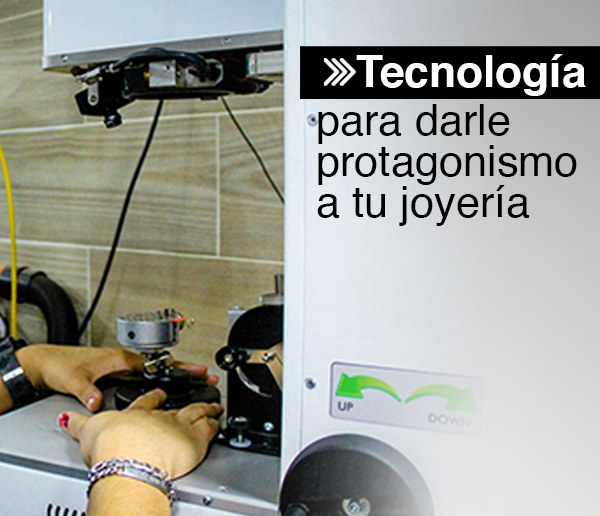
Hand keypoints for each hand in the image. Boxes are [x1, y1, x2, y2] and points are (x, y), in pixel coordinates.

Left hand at [16, 344, 218, 411]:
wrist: (45, 364)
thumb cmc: (60, 365)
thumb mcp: (74, 380)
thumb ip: (87, 392)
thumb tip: (98, 403)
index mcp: (120, 359)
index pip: (157, 364)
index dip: (179, 369)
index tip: (198, 371)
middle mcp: (124, 360)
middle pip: (163, 365)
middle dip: (186, 369)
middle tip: (207, 375)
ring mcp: (122, 365)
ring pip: (156, 369)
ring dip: (176, 373)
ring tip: (196, 378)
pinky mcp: (118, 372)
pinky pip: (147, 375)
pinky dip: (162, 378)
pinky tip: (168, 386)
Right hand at [61, 389, 223, 478]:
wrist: (127, 455)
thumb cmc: (110, 445)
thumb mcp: (88, 431)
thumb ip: (80, 424)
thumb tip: (68, 419)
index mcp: (136, 412)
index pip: (146, 401)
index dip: (155, 396)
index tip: (160, 393)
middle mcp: (159, 416)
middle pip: (176, 405)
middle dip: (188, 398)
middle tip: (196, 392)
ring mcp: (178, 425)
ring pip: (196, 411)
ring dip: (207, 407)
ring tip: (215, 406)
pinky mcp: (194, 438)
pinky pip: (208, 427)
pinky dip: (214, 423)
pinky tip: (217, 421)